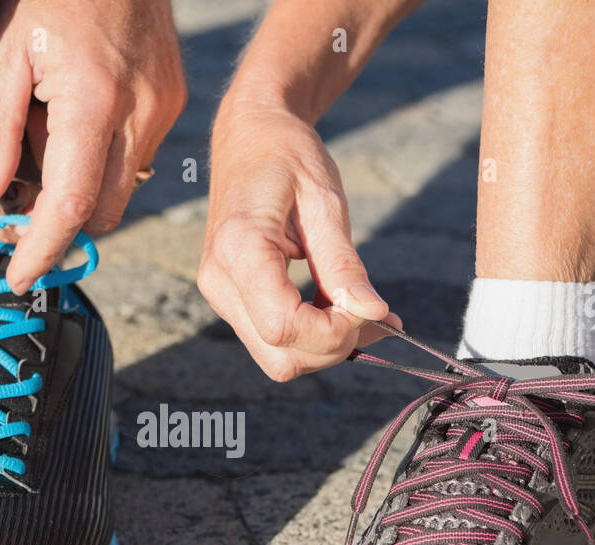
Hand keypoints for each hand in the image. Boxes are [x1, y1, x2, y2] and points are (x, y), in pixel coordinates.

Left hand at [0, 0, 185, 292]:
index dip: (42, 250)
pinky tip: (77, 124)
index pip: (70, 204)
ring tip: (48, 144)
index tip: (17, 277)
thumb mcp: (1, 54)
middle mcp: (139, 111)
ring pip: (123, 189)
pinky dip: (104, 160)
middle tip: (21, 209)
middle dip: (64, 224)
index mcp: (93, 99)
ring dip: (85, 191)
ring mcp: (165, 107)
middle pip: (104, 211)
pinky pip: (135, 157)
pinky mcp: (174, 100)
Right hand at [198, 101, 399, 381]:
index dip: (335, 331)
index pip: (285, 327)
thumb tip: (374, 313)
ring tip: (359, 308)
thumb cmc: (287, 155)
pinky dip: (312, 337)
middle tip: (371, 312)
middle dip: (332, 347)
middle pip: (281, 358)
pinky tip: (340, 308)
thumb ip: (344, 263)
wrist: (247, 134)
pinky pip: (273, 340)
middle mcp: (220, 282)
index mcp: (240, 250)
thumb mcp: (324, 201)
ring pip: (277, 359)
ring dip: (324, 346)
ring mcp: (221, 294)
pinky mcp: (231, 298)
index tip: (370, 307)